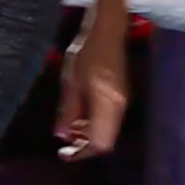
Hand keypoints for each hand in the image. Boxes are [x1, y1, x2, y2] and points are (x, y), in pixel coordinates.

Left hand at [56, 12, 129, 161]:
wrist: (107, 30)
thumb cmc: (86, 53)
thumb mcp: (71, 82)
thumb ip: (67, 111)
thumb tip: (62, 136)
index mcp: (108, 104)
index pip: (100, 143)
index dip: (82, 153)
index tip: (63, 152)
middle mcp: (119, 107)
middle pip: (106, 140)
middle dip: (84, 145)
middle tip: (64, 142)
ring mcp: (122, 101)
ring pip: (108, 130)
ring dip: (88, 134)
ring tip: (69, 127)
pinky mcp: (120, 95)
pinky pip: (109, 119)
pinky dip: (93, 123)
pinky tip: (80, 114)